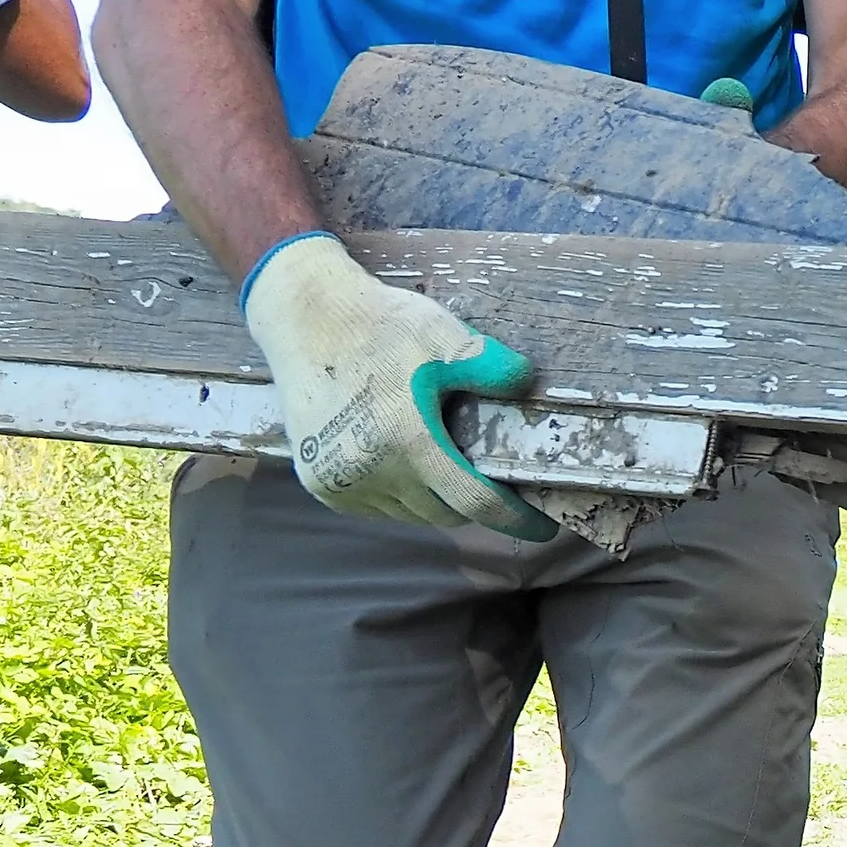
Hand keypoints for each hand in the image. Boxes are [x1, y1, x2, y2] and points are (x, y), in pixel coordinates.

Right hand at [240, 235, 557, 537]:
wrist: (303, 320)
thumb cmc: (380, 326)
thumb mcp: (445, 337)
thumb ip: (492, 368)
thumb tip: (532, 387)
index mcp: (408, 442)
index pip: (476, 503)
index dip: (515, 519)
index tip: (543, 526)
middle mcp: (372, 472)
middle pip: (445, 513)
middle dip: (473, 502)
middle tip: (488, 475)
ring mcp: (341, 483)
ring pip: (410, 514)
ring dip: (433, 499)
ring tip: (442, 459)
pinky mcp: (319, 484)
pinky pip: (377, 506)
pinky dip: (398, 494)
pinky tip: (402, 458)